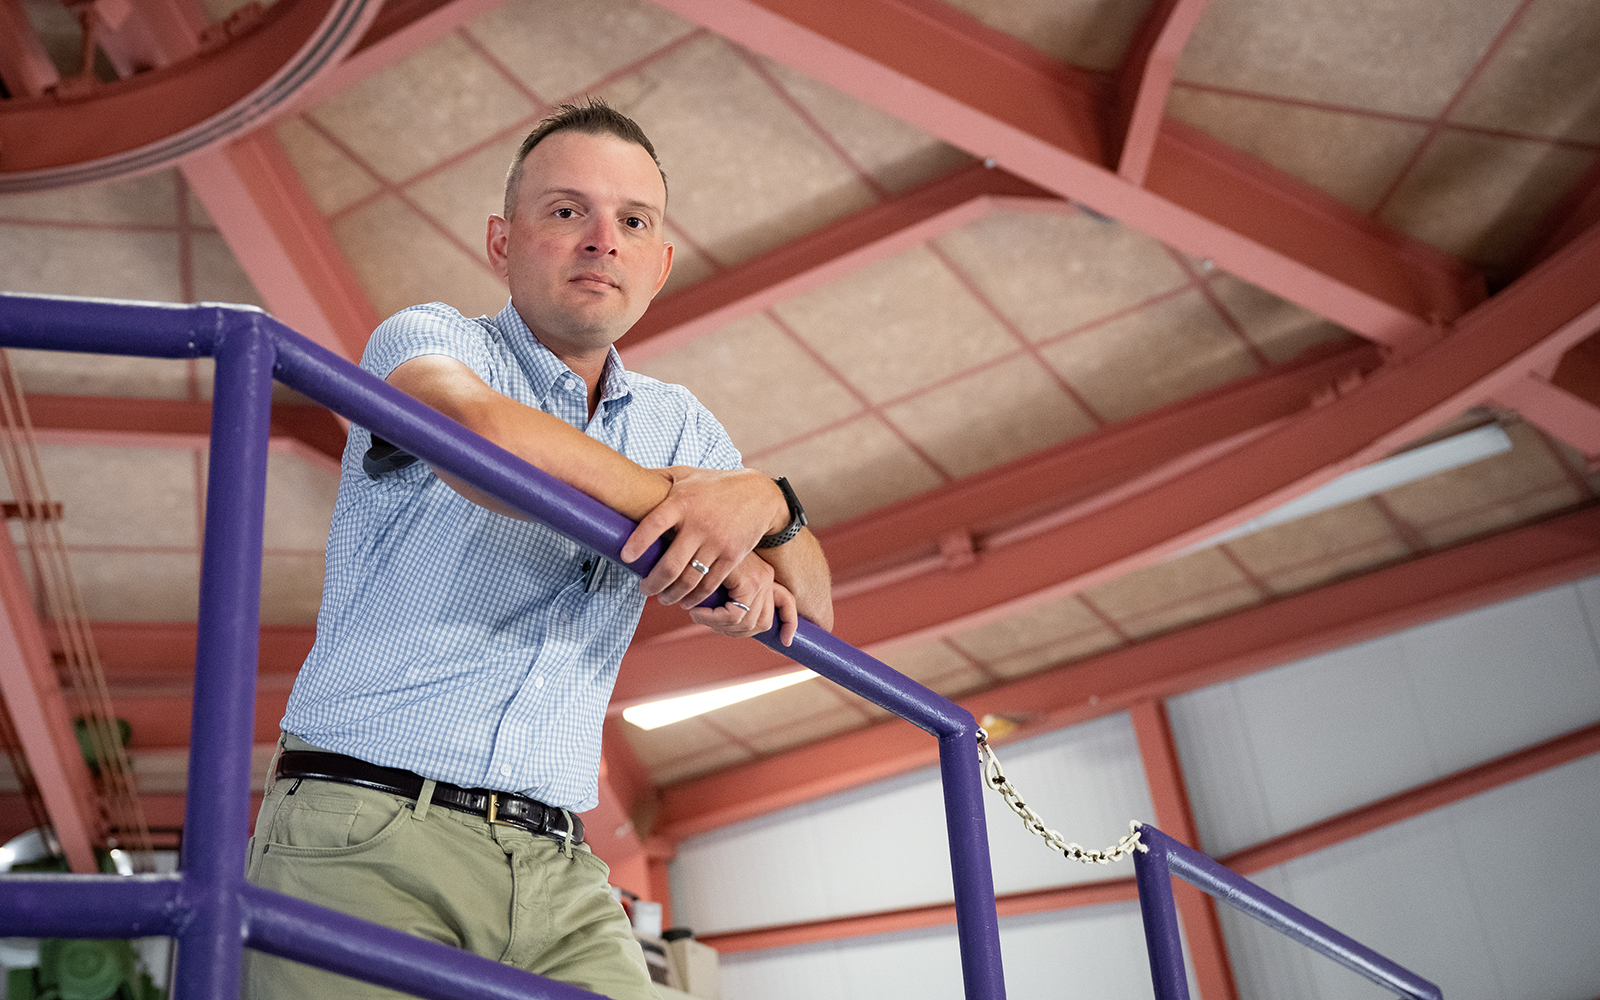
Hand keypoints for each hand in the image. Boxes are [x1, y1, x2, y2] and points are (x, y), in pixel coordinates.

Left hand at [622, 467, 784, 606]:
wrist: (759, 494)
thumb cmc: (714, 485)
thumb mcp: (686, 474)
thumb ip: (658, 478)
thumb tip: (624, 478)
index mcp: (682, 502)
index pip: (655, 523)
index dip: (639, 542)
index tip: (626, 557)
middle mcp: (699, 524)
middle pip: (671, 565)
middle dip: (653, 583)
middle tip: (644, 589)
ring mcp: (717, 542)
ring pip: (689, 580)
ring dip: (672, 595)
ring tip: (663, 598)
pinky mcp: (732, 556)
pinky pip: (710, 584)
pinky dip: (696, 598)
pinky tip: (686, 601)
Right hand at [688, 555, 799, 644]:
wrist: (699, 528)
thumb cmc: (701, 553)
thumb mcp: (718, 576)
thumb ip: (724, 595)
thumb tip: (722, 624)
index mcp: (764, 576)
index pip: (786, 604)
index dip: (790, 624)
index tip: (786, 642)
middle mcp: (767, 578)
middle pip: (763, 623)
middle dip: (736, 632)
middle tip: (711, 623)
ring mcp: (761, 579)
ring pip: (747, 624)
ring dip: (719, 626)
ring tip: (699, 616)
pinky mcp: (749, 581)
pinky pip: (734, 616)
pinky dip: (713, 620)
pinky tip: (697, 612)